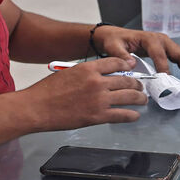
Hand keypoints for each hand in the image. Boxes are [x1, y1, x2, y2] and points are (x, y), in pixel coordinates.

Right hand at [22, 57, 147, 129]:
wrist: (36, 108)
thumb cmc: (46, 92)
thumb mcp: (67, 73)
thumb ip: (86, 74)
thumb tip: (99, 78)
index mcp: (88, 68)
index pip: (116, 63)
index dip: (128, 66)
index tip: (133, 68)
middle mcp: (97, 82)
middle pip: (126, 80)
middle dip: (137, 84)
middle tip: (140, 87)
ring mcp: (99, 99)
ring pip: (129, 96)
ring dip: (139, 98)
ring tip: (143, 100)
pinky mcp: (98, 116)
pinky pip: (122, 115)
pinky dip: (132, 115)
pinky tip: (135, 115)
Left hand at [95, 27, 179, 79]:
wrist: (114, 36)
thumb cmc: (114, 40)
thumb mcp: (113, 46)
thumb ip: (120, 55)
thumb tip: (130, 64)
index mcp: (149, 39)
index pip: (160, 54)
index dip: (164, 66)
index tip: (166, 78)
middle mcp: (160, 40)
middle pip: (179, 51)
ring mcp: (165, 44)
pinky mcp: (165, 50)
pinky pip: (178, 58)